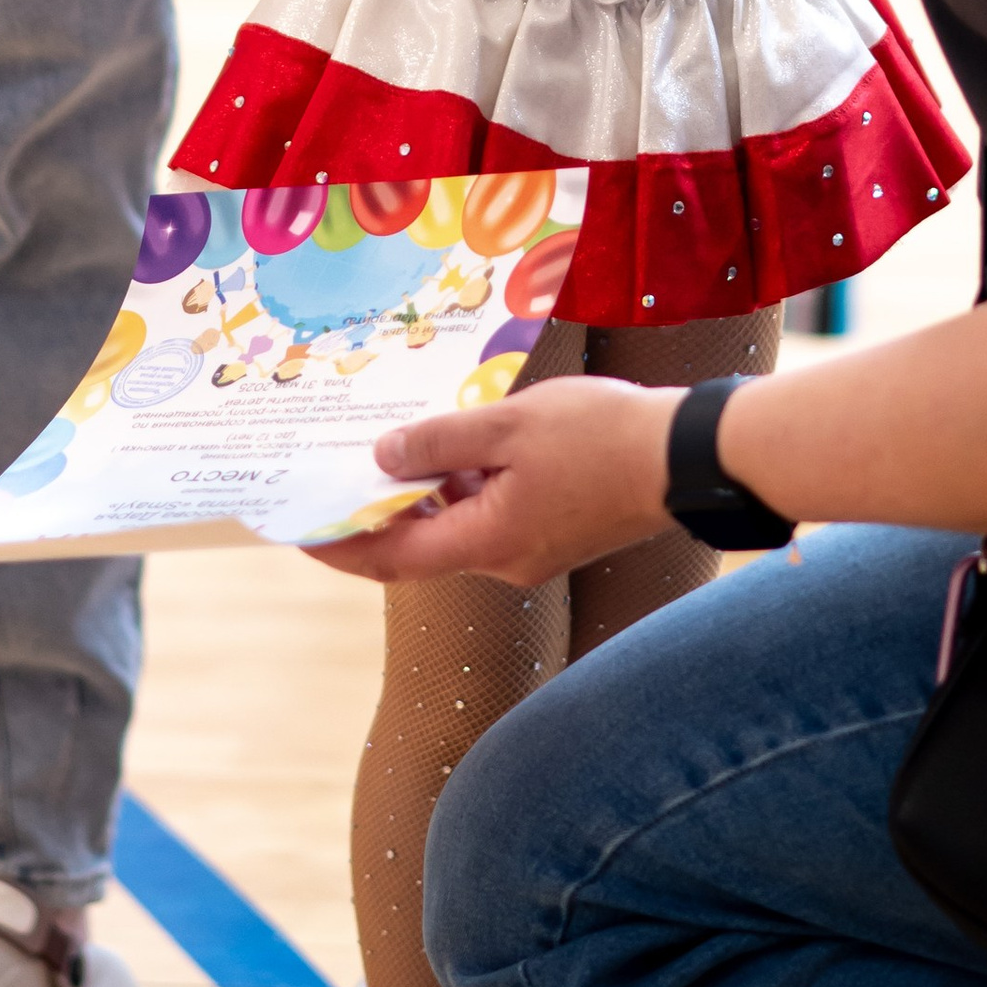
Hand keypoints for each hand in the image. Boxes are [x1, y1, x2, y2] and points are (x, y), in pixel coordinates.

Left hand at [303, 375, 677, 587]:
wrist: (687, 457)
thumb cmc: (601, 438)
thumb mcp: (508, 426)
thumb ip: (440, 443)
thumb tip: (383, 457)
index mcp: (487, 542)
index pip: (391, 559)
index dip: (340, 545)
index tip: (299, 529)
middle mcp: (505, 560)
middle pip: (423, 545)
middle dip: (379, 512)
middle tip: (337, 474)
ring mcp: (534, 550)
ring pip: (460, 527)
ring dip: (427, 495)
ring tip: (394, 447)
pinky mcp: (557, 534)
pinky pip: (492, 517)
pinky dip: (467, 489)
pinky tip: (463, 448)